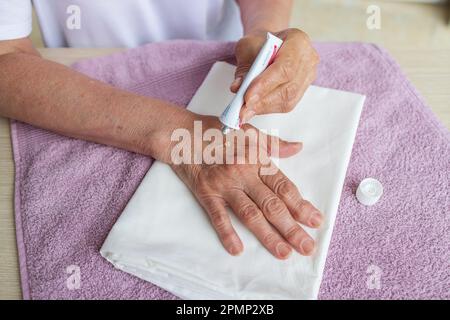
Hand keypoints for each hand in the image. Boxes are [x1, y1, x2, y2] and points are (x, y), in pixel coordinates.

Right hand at [170, 115, 322, 258]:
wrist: (183, 134)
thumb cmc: (218, 132)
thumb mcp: (250, 132)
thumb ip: (275, 144)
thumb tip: (297, 147)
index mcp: (257, 160)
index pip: (284, 187)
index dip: (301, 206)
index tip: (316, 221)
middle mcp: (244, 174)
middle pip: (272, 205)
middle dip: (292, 228)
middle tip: (307, 247)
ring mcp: (225, 186)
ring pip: (250, 214)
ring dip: (268, 235)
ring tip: (283, 253)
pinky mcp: (206, 194)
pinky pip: (218, 216)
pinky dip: (227, 233)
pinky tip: (237, 249)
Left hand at [231, 28, 318, 122]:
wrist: (268, 46)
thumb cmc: (259, 43)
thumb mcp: (247, 48)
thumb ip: (244, 68)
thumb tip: (238, 87)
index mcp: (298, 41)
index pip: (285, 67)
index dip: (266, 84)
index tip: (248, 97)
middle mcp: (308, 59)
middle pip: (288, 87)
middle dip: (263, 100)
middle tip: (243, 109)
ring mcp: (308, 76)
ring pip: (288, 98)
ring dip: (264, 107)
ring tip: (245, 111)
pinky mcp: (302, 90)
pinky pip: (287, 104)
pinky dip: (268, 108)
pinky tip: (254, 109)